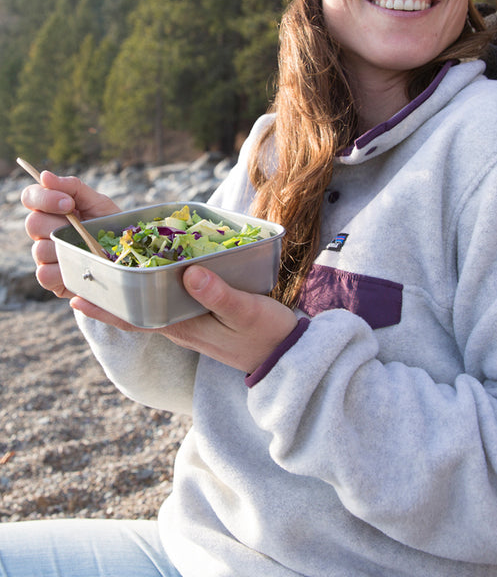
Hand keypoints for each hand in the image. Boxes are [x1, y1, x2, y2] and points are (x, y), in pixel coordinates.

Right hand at [21, 169, 119, 297]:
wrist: (129, 258)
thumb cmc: (112, 227)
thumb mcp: (99, 203)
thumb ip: (73, 187)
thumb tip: (44, 175)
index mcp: (53, 210)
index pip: (31, 196)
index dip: (44, 198)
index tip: (68, 203)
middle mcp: (45, 232)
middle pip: (33, 223)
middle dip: (59, 223)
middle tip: (82, 227)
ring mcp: (47, 256)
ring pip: (39, 249)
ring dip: (66, 247)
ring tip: (87, 248)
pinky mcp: (53, 279)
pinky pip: (44, 274)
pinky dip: (63, 270)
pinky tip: (81, 266)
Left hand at [71, 265, 297, 373]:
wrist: (288, 358)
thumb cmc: (268, 333)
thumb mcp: (247, 311)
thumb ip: (218, 293)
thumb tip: (188, 272)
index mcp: (185, 327)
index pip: (135, 319)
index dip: (105, 308)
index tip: (75, 296)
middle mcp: (182, 329)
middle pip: (136, 313)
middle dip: (109, 297)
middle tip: (84, 274)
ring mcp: (192, 327)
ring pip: (150, 310)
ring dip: (128, 294)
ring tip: (109, 272)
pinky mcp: (203, 323)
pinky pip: (168, 308)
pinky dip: (152, 293)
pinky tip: (153, 278)